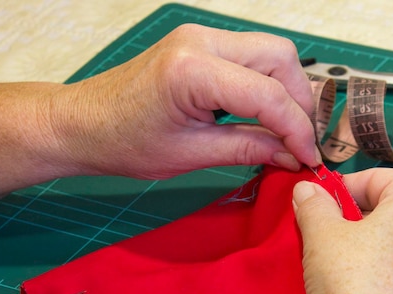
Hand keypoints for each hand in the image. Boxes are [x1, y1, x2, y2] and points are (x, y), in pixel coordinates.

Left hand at [48, 23, 319, 178]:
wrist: (83, 123)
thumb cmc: (125, 143)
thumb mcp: (192, 154)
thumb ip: (250, 150)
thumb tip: (295, 157)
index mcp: (192, 69)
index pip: (268, 94)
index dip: (297, 130)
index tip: (309, 159)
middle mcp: (201, 39)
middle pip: (280, 58)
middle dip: (299, 102)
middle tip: (300, 142)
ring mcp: (201, 35)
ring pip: (271, 53)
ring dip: (287, 91)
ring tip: (287, 131)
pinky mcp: (201, 42)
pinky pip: (252, 56)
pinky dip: (268, 84)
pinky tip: (267, 113)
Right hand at [284, 168, 392, 293]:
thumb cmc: (350, 281)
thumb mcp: (321, 234)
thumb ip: (314, 204)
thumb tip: (307, 191)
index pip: (383, 178)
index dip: (349, 186)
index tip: (326, 202)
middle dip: (369, 216)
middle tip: (338, 232)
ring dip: (388, 245)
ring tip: (357, 264)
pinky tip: (378, 293)